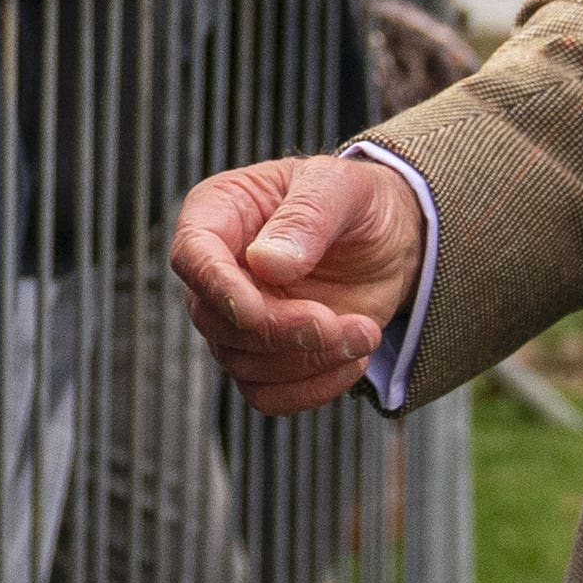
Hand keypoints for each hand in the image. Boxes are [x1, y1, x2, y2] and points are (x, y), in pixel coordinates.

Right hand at [171, 153, 426, 413]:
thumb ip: (306, 217)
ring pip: (242, 363)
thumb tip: (266, 264)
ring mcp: (239, 319)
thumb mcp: (341, 187)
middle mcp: (219, 271)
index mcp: (220, 214)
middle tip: (335, 322)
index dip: (217, 288)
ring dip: (306, 360)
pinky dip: (310, 389)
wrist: (390, 239)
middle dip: (277, 330)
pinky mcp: (266, 357)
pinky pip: (266, 394)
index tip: (257, 309)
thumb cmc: (356, 201)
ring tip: (365, 332)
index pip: (193, 256)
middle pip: (216, 319)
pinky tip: (353, 359)